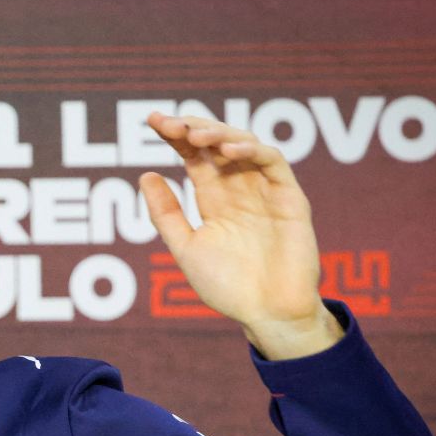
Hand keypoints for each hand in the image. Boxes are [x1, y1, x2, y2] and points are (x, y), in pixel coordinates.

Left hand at [139, 113, 342, 359]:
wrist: (265, 314)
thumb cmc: (227, 286)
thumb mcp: (186, 248)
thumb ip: (166, 214)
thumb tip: (146, 174)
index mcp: (215, 199)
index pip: (194, 156)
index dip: (176, 136)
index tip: (152, 121)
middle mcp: (240, 189)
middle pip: (216, 144)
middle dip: (193, 128)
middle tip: (169, 123)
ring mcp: (265, 191)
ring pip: (244, 146)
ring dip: (219, 135)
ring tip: (195, 135)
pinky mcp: (290, 199)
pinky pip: (273, 163)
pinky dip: (252, 151)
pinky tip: (229, 152)